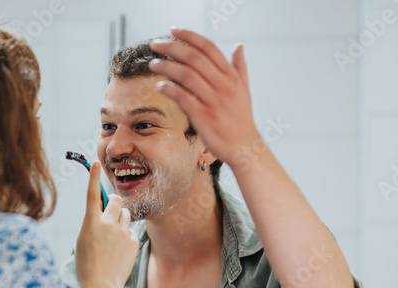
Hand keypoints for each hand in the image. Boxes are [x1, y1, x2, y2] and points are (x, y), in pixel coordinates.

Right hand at [75, 161, 139, 287]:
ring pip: (125, 214)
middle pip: (116, 200)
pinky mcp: (133, 242)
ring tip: (112, 238)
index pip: (92, 195)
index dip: (93, 178)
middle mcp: (107, 225)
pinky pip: (130, 230)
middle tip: (110, 212)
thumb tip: (104, 210)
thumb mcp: (84, 239)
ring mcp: (122, 233)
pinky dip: (125, 236)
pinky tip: (118, 251)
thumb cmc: (88, 263)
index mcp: (90, 223)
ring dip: (120, 219)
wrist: (102, 286)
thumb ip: (93, 222)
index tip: (94, 163)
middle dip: (113, 203)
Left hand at [149, 28, 261, 165]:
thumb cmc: (241, 119)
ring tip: (153, 63)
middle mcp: (223, 85)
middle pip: (194, 57)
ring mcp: (213, 101)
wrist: (244, 147)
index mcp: (231, 76)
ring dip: (166, 67)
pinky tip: (159, 86)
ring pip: (186, 75)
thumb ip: (240, 67)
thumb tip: (239, 46)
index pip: (209, 47)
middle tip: (155, 44)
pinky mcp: (203, 116)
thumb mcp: (244, 90)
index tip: (173, 30)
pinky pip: (182, 97)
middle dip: (172, 47)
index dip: (189, 36)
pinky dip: (169, 89)